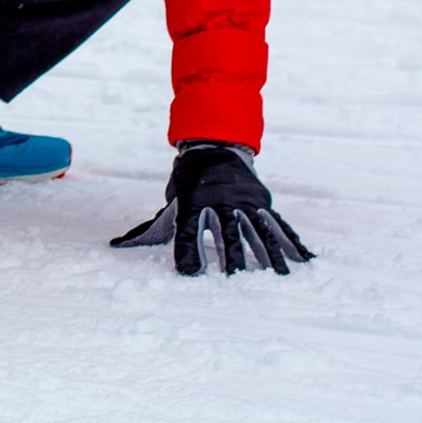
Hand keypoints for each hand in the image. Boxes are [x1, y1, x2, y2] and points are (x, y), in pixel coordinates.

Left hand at [110, 141, 312, 275]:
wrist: (214, 144)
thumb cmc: (188, 178)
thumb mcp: (171, 199)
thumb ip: (151, 227)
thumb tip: (117, 245)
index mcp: (194, 201)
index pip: (187, 230)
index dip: (187, 251)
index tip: (189, 274)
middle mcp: (221, 200)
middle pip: (227, 231)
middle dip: (231, 256)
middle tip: (235, 279)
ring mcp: (244, 199)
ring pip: (257, 228)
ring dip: (268, 253)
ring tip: (279, 275)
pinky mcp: (261, 200)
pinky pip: (278, 223)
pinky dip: (291, 241)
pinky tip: (304, 259)